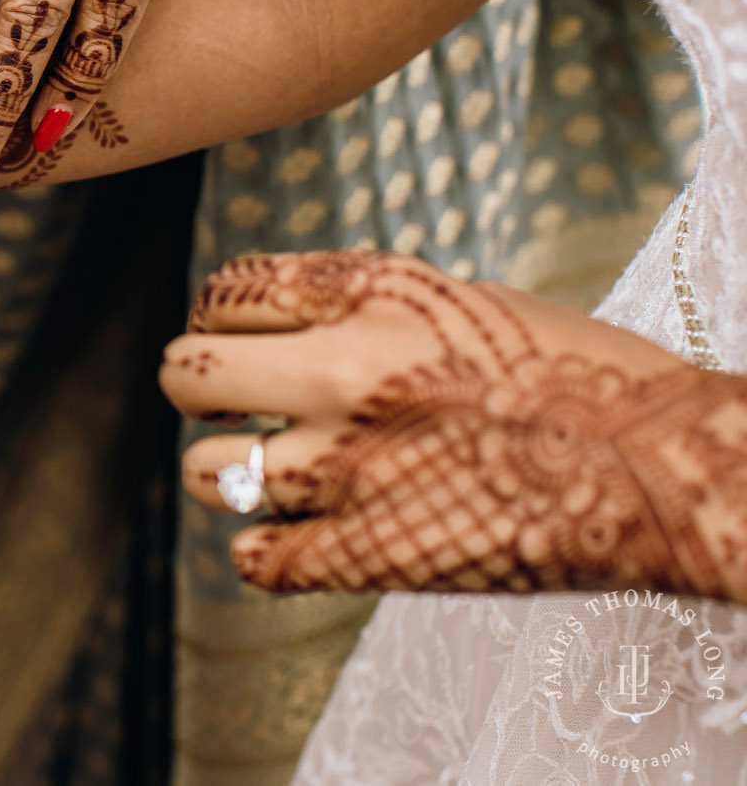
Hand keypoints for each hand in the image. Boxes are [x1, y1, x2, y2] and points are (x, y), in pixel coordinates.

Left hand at [164, 251, 746, 603]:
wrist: (667, 466)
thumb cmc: (573, 374)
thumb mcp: (457, 299)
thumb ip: (357, 304)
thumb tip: (266, 320)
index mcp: (371, 295)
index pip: (225, 293)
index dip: (217, 319)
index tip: (237, 339)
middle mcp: (345, 371)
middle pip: (185, 374)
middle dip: (198, 389)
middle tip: (232, 406)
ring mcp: (351, 467)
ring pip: (206, 472)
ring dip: (228, 474)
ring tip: (274, 473)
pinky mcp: (370, 553)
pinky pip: (252, 559)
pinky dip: (267, 551)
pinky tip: (304, 537)